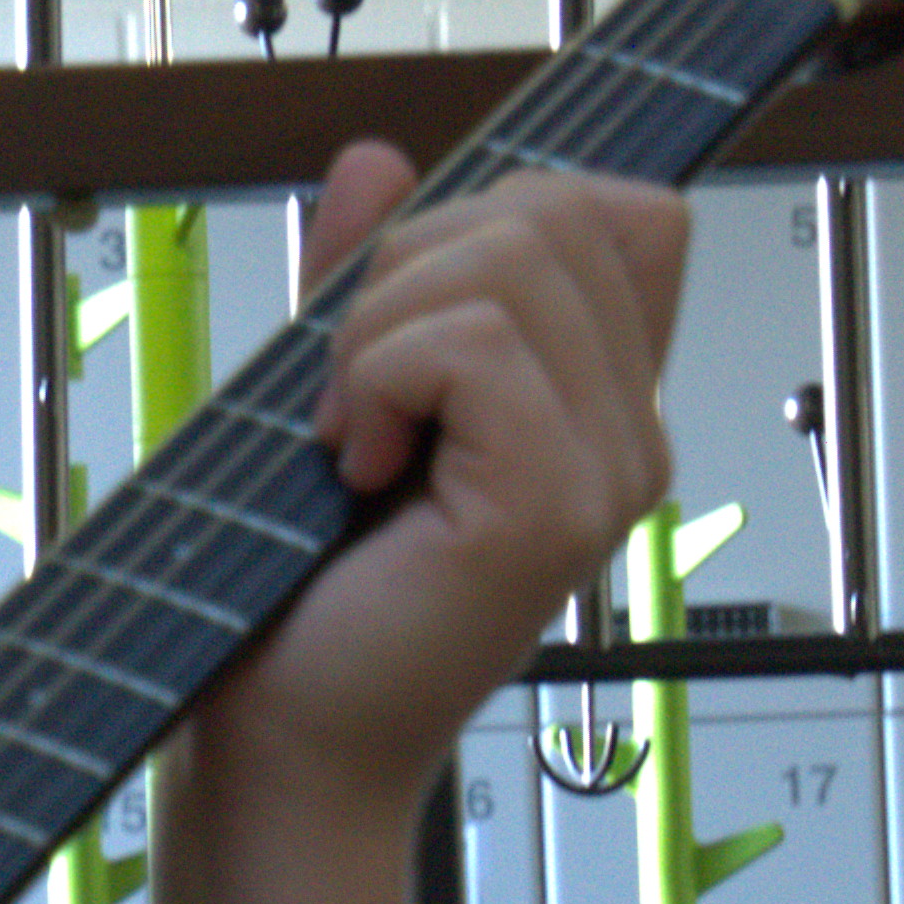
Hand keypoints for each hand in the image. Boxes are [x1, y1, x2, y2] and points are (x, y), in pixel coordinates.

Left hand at [198, 140, 686, 837]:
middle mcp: (629, 435)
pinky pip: (473, 340)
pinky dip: (379, 376)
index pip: (619, 211)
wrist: (275, 745)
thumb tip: (379, 158)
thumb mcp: (326, 393)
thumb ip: (361, 278)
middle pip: (555, 209)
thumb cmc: (295, 595)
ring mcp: (607, 472)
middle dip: (409, 268)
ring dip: (378, 329)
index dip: (495, 217)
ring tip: (349, 440)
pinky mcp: (553, 506)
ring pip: (511, 256)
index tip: (397, 331)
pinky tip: (357, 467)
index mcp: (597, 403)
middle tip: (350, 400)